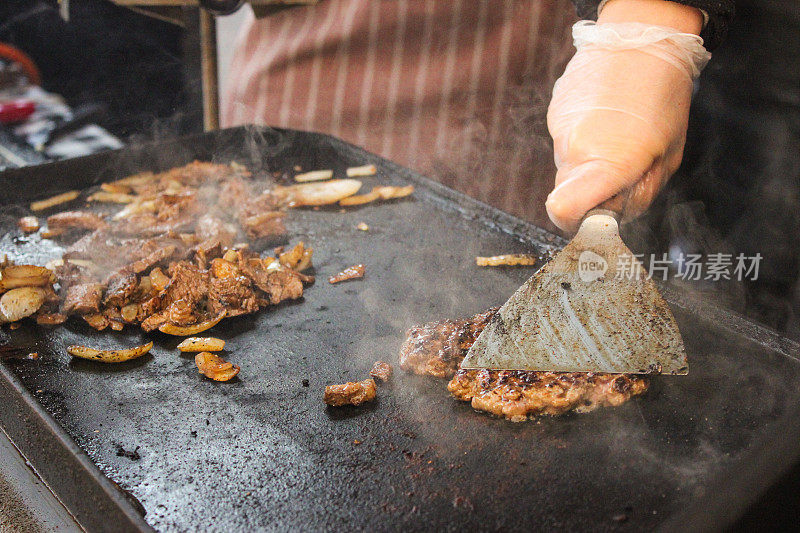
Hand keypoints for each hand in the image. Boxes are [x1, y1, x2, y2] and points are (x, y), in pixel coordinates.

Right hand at [545, 1, 705, 232]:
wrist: (640, 42)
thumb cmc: (662, 99)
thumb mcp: (666, 160)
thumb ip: (636, 196)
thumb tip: (613, 215)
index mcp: (607, 164)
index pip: (563, 212)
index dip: (578, 222)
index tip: (598, 215)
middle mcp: (575, 150)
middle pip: (568, 193)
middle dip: (591, 192)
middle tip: (622, 170)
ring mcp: (561, 130)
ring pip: (567, 168)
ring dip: (589, 164)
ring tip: (616, 137)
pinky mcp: (556, 114)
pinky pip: (566, 142)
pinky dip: (583, 140)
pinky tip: (605, 120)